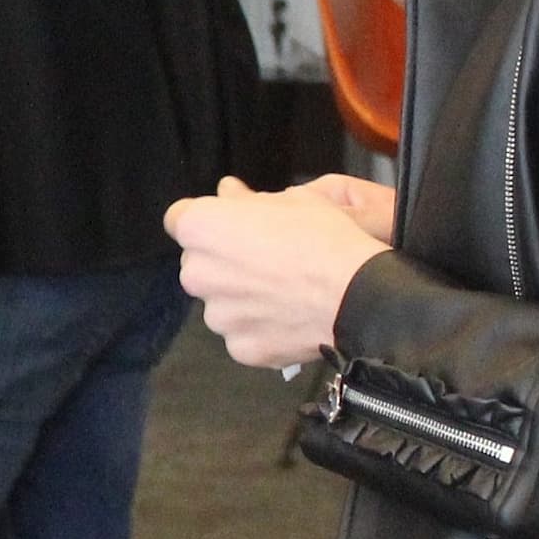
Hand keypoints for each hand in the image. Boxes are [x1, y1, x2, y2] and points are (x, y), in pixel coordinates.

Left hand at [163, 174, 389, 370]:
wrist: (359, 296)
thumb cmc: (325, 237)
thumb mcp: (291, 200)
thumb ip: (246, 199)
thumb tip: (227, 191)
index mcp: (201, 228)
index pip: (179, 218)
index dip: (206, 220)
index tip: (230, 225)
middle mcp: (197, 274)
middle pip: (198, 263)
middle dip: (222, 260)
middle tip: (264, 259)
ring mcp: (217, 316)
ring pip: (219, 302)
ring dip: (239, 297)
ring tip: (281, 292)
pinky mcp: (239, 348)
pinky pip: (242, 334)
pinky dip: (258, 328)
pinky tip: (287, 317)